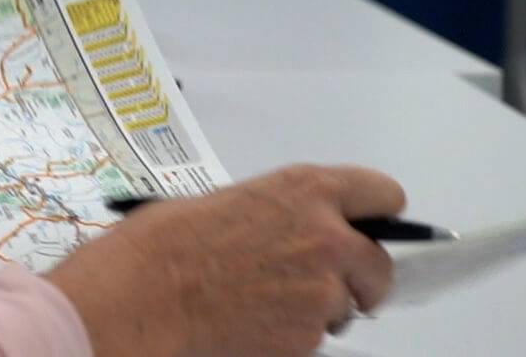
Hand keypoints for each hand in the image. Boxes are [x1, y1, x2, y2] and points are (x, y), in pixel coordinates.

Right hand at [46, 165, 404, 356]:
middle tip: (326, 283)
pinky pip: (316, 336)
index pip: (381, 194)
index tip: (370, 228)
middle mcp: (327, 236)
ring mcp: (322, 291)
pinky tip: (254, 320)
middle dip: (359, 278)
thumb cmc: (167, 244)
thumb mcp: (232, 200)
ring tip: (266, 301)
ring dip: (320, 308)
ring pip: (346, 306)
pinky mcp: (308, 336)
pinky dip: (293, 333)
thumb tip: (294, 228)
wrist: (144, 295)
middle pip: (380, 265)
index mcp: (306, 190)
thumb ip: (281, 211)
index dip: (378, 215)